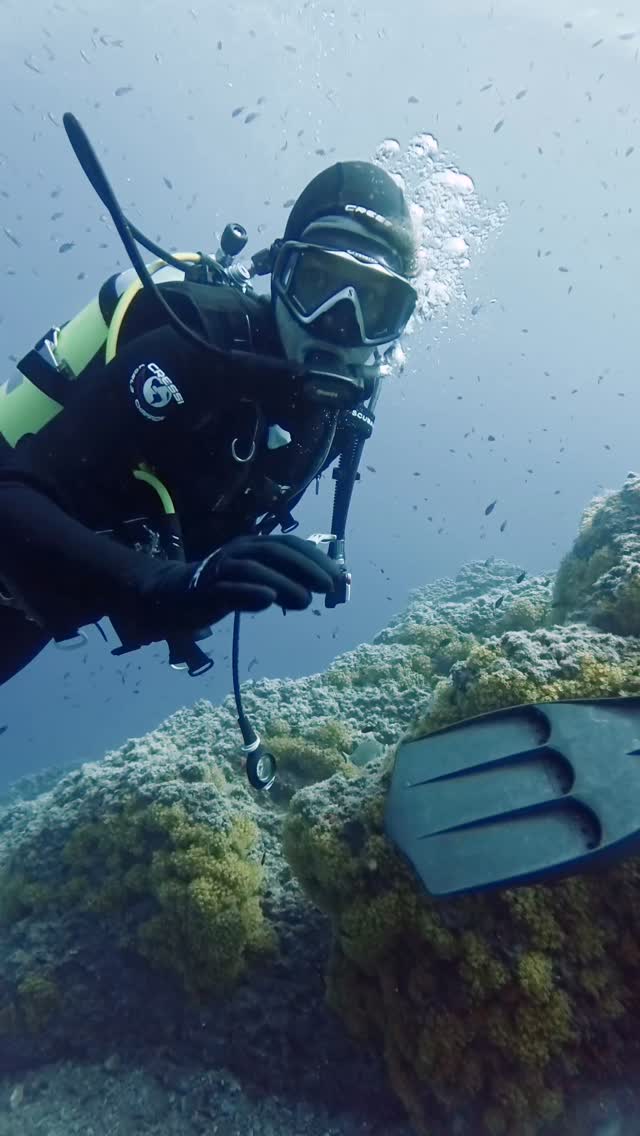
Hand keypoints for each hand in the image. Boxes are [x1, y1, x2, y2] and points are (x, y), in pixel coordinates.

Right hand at [189, 532, 341, 616]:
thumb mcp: (259, 581)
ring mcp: (221, 568)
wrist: (177, 593)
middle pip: (274, 552)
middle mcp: (239, 551)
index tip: (337, 576)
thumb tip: (316, 591)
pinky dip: (249, 592)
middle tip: (328, 587)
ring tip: (306, 601)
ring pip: (254, 569)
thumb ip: (284, 583)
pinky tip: (268, 600)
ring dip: (283, 583)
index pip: (288, 544)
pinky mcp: (206, 589)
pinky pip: (228, 588)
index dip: (314, 557)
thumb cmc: (225, 585)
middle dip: (305, 567)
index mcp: (254, 545)